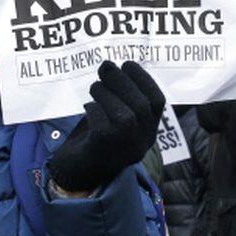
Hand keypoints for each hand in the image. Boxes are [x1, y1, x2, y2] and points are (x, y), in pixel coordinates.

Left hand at [48, 60, 164, 191]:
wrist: (78, 172)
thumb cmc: (97, 137)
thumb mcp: (116, 117)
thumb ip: (119, 96)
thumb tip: (110, 66)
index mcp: (148, 131)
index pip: (157, 101)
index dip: (144, 78)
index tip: (128, 63)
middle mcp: (141, 142)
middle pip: (141, 106)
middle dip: (122, 80)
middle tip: (105, 67)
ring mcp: (124, 148)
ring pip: (124, 116)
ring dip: (106, 93)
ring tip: (95, 87)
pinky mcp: (103, 150)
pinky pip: (102, 124)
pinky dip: (93, 109)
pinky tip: (88, 108)